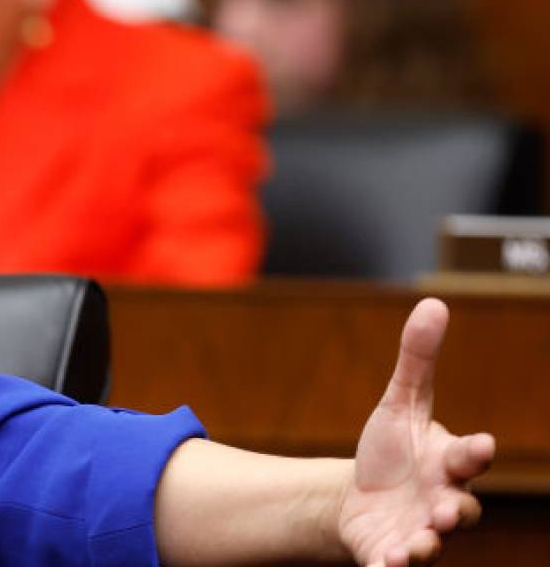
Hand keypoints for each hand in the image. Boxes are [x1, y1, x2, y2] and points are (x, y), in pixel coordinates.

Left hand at [337, 298, 495, 565]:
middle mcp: (443, 500)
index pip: (469, 455)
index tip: (481, 444)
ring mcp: (422, 532)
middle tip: (446, 511)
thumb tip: (434, 301)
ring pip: (433, 543)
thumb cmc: (392, 451)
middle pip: (462, 508)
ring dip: (426, 545)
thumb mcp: (400, 404)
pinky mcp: (391, 554)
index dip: (475, 451)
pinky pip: (396, 566)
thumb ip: (417, 361)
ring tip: (413, 546)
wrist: (360, 499)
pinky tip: (382, 566)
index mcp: (449, 462)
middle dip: (457, 509)